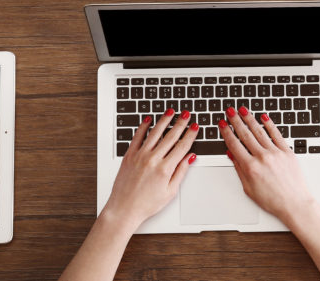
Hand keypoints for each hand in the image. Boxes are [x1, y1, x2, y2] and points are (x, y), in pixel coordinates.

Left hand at [101, 109, 198, 231]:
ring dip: (164, 120)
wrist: (124, 208)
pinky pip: (137, 137)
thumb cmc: (147, 204)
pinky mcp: (129, 155)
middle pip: (170, 136)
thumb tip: (190, 158)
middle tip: (186, 114)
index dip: (190, 135)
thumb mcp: (170, 192)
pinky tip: (148, 120)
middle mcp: (152, 159)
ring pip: (155, 133)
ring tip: (171, 111)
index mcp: (165, 169)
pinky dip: (143, 127)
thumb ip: (181, 172)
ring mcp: (140, 156)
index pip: (182, 146)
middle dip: (181, 123)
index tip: (195, 127)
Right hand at [219, 105, 314, 225]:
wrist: (294, 204)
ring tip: (243, 110)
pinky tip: (264, 117)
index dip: (226, 132)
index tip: (222, 124)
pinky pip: (276, 134)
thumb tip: (231, 154)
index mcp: (250, 167)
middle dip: (236, 121)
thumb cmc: (272, 200)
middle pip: (245, 134)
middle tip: (230, 111)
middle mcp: (262, 157)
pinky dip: (270, 124)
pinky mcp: (287, 152)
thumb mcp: (248, 188)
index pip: (234, 144)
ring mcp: (275, 153)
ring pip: (260, 131)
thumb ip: (239, 169)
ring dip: (250, 119)